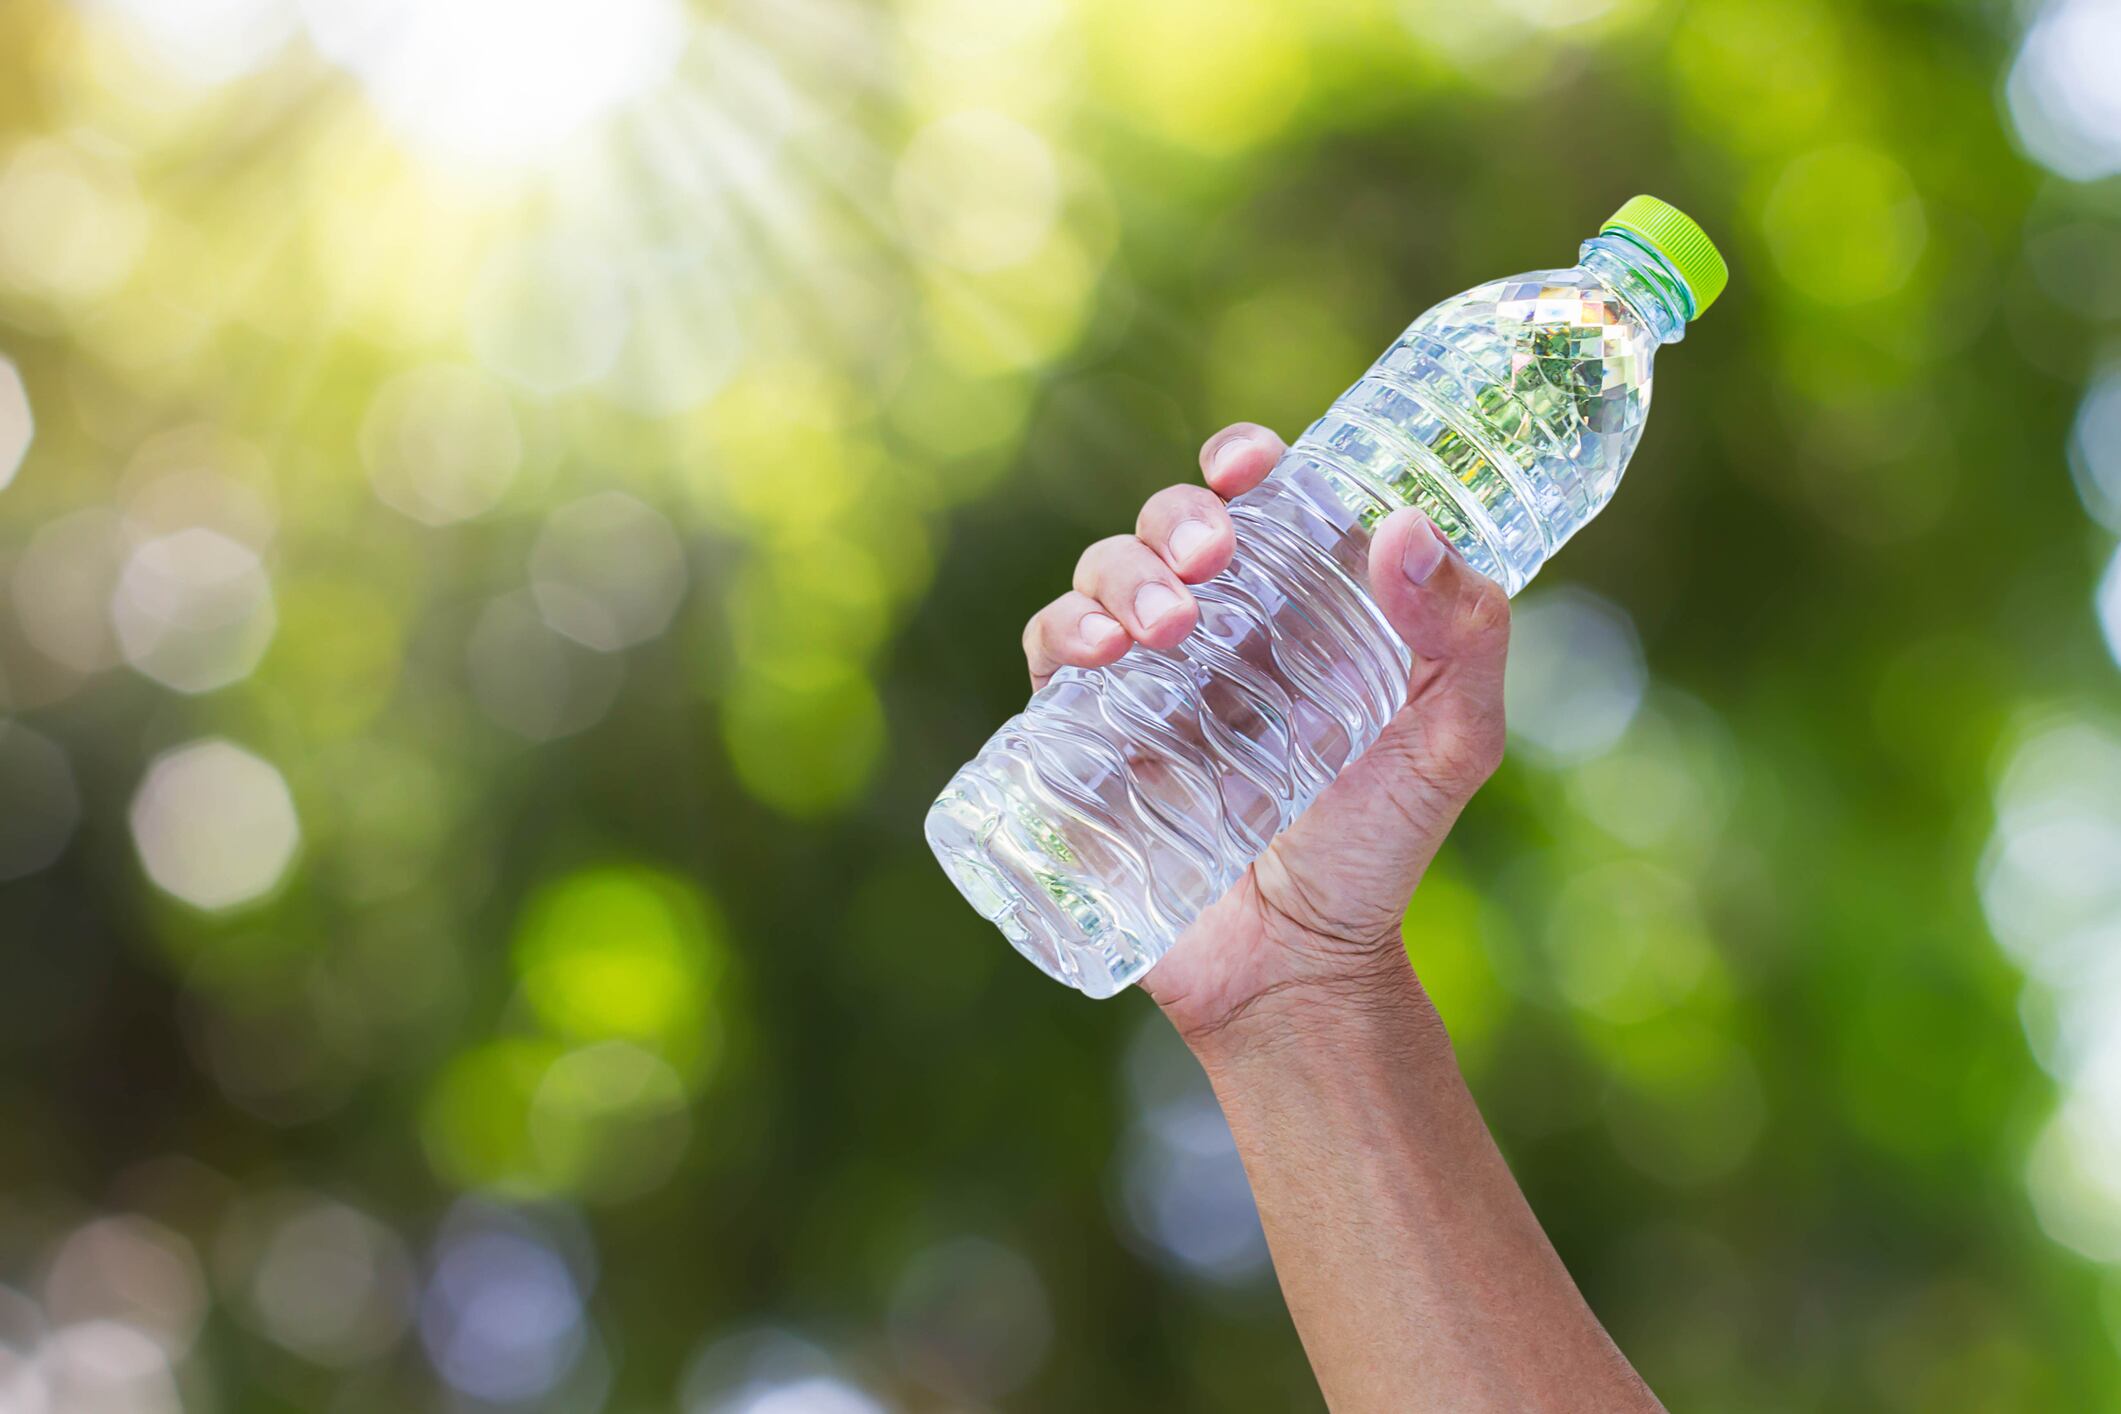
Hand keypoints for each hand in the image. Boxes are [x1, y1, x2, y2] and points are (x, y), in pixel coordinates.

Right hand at [1021, 421, 1511, 1046]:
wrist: (1298, 970)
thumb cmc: (1379, 853)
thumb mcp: (1451, 742)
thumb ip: (1464, 636)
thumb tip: (1403, 529)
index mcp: (1296, 607)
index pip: (1257, 502)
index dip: (1243, 462)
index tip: (1250, 465)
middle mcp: (1215, 631)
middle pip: (1168, 527)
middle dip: (1176, 519)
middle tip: (1211, 554)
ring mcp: (1146, 682)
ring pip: (1103, 577)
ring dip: (1123, 574)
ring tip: (1167, 625)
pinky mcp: (1085, 740)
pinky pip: (1051, 656)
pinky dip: (1063, 631)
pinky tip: (1100, 653)